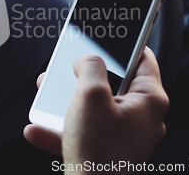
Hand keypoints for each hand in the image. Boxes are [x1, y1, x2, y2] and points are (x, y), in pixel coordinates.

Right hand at [24, 47, 168, 173]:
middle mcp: (141, 118)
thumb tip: (88, 59)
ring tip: (50, 96)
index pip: (144, 59)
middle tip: (72, 68)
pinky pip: (83, 130)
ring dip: (69, 100)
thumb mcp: (90, 96)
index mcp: (148, 101)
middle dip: (86, 75)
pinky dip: (62, 127)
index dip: (126, 44)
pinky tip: (40, 128)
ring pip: (95, 106)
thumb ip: (90, 68)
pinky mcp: (107, 149)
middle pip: (114, 83)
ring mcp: (124, 135)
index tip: (113, 35)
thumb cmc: (98, 153)